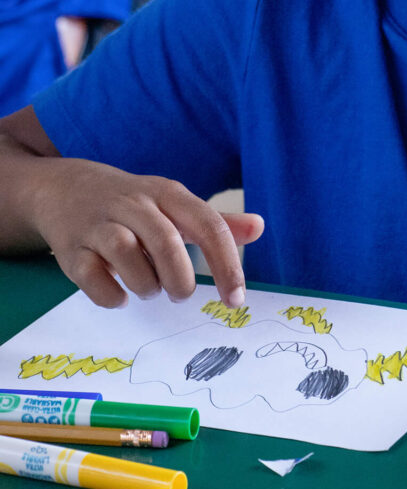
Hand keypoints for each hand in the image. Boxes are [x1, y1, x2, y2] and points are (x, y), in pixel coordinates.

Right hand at [27, 157, 263, 309]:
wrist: (66, 188)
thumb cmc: (134, 204)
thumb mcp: (175, 205)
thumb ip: (217, 223)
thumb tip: (259, 227)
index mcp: (167, 194)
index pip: (208, 226)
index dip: (227, 265)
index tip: (236, 299)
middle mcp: (134, 205)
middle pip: (166, 243)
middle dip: (181, 280)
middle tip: (182, 295)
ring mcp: (100, 224)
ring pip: (127, 257)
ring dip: (146, 286)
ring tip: (150, 289)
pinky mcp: (72, 248)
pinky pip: (92, 278)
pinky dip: (111, 295)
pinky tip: (120, 296)